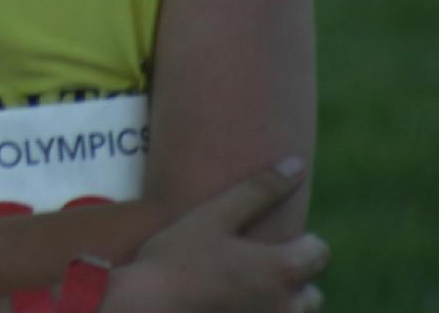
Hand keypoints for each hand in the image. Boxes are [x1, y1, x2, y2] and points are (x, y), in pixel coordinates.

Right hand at [105, 159, 327, 311]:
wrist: (144, 308)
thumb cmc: (176, 258)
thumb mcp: (214, 216)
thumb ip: (259, 191)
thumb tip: (297, 165)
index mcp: (284, 269)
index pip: (319, 252)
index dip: (298, 243)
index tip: (264, 243)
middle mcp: (288, 307)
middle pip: (311, 291)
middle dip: (290, 280)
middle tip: (249, 269)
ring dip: (277, 304)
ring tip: (238, 292)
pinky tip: (227, 309)